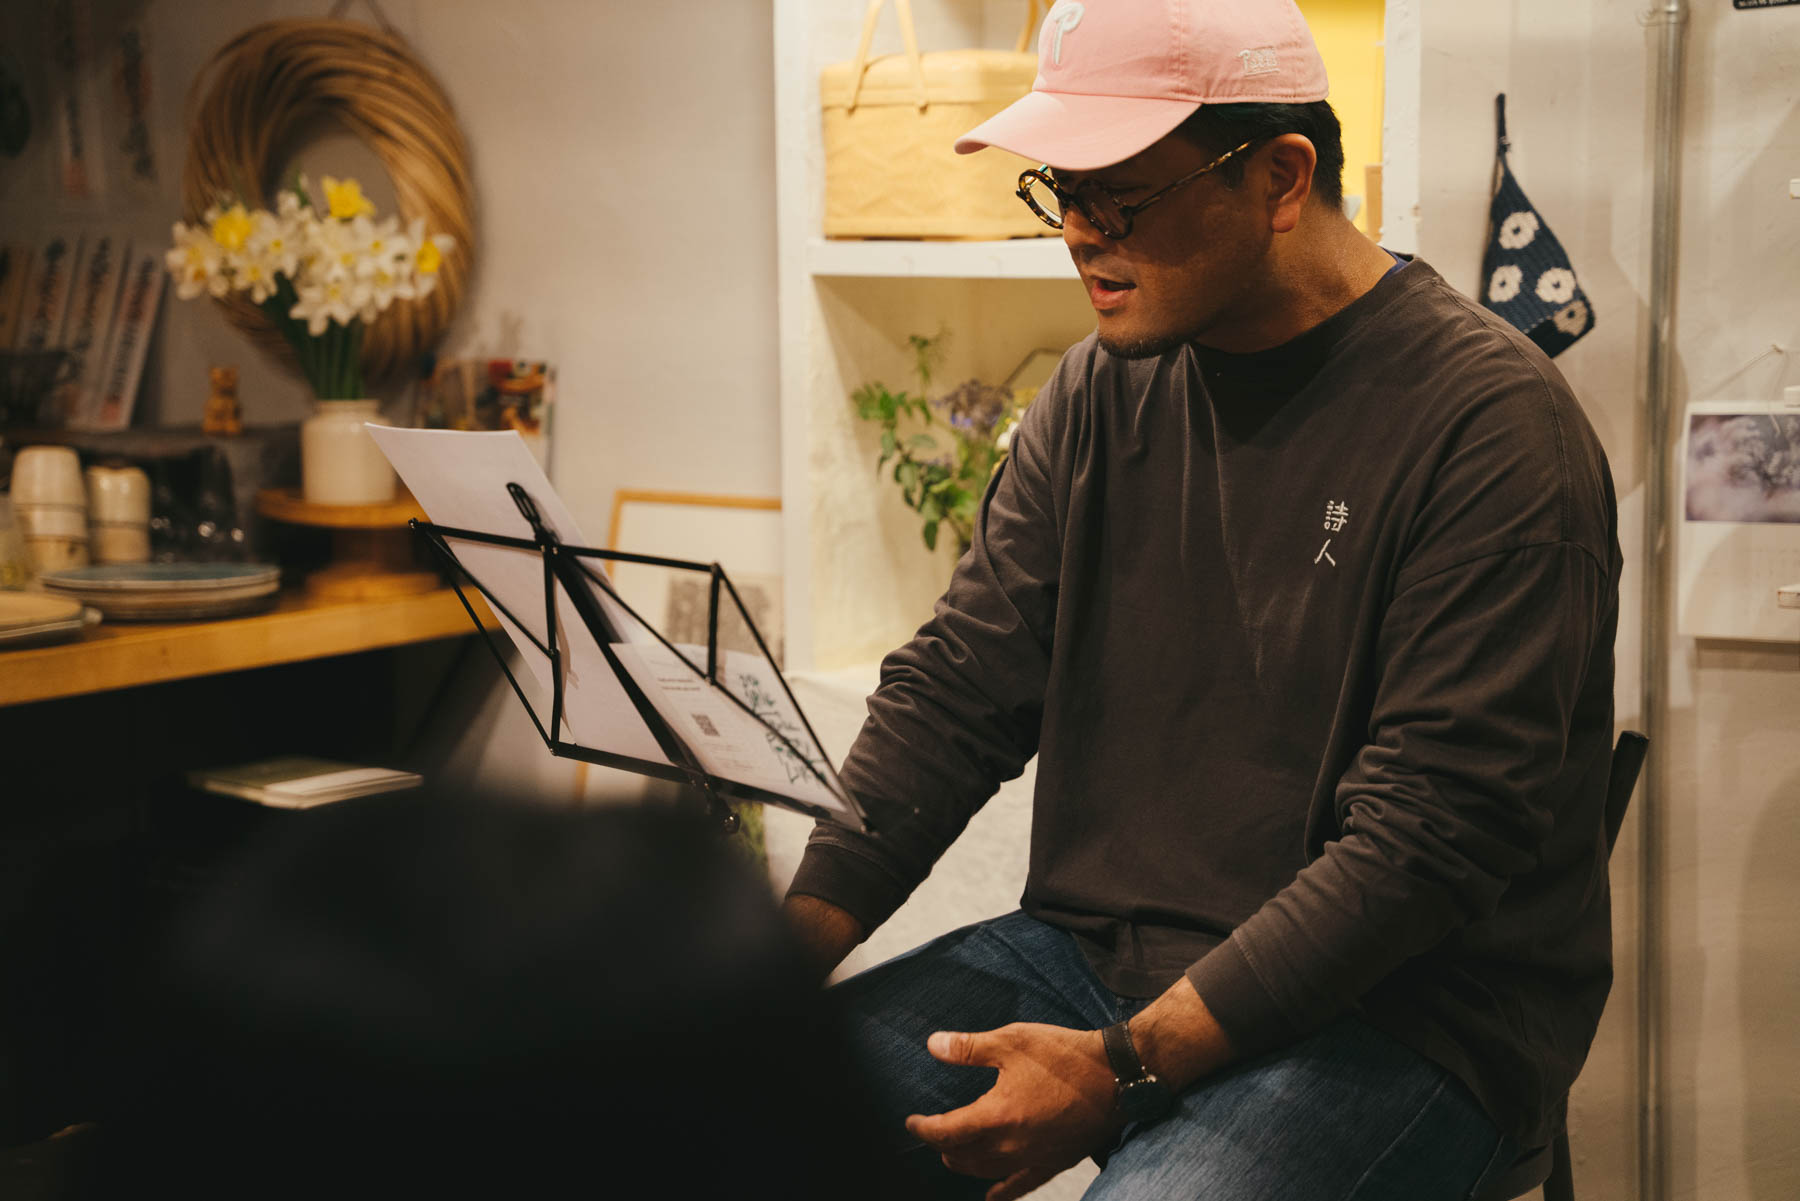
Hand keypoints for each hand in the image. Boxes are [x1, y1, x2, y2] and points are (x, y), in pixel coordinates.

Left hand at [904, 1023, 1121, 1200]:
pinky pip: (1020, 1185)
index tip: (911, 1122)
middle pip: (962, 1155)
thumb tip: (933, 1046)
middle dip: (942, 1144)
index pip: (947, 1131)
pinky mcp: (1053, 1163)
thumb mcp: (1012, 1041)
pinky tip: (991, 1196)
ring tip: (953, 1153)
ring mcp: (1032, 1158)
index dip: (924, 1129)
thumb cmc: (1064, 1056)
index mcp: (997, 1115)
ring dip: (964, 1163)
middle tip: (933, 1131)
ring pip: (985, 1172)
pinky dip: (1001, 1192)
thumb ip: (969, 1048)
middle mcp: (1011, 1145)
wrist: (1115, 1076)